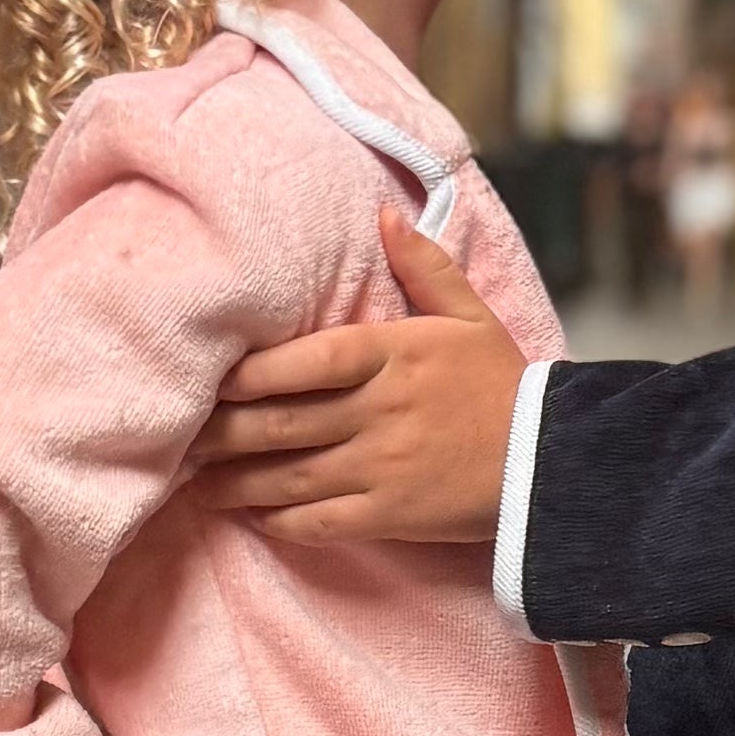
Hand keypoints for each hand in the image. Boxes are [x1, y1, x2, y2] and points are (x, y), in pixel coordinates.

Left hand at [188, 220, 527, 539]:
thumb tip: (385, 214)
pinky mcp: (389, 515)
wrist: (552, 463)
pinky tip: (249, 514)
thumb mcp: (470, 316)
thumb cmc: (504, 386)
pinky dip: (277, 520)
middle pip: (283, 422)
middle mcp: (380, 411)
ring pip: (289, 476)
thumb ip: (424, 267)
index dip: (253, 371)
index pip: (308, 359)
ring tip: (196, 478)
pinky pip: (318, 521)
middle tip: (182, 433)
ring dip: (235, 480)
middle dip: (224, 431)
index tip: (214, 377)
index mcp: (394, 355)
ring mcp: (382, 467)